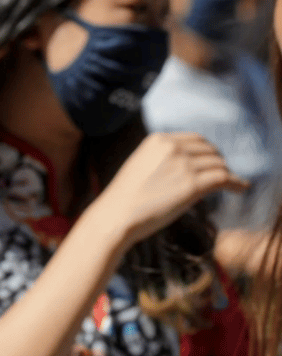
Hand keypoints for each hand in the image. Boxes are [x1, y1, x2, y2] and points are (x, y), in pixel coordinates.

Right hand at [89, 132, 247, 246]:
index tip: (212, 161)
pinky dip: (236, 183)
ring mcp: (184, 165)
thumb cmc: (123, 199)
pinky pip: (224, 178)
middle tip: (222, 175)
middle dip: (218, 162)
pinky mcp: (193, 184)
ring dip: (226, 175)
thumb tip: (187, 165)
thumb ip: (162, 159)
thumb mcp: (140, 166)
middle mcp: (172, 147)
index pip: (195, 139)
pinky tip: (241, 188)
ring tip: (231, 184)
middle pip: (210, 150)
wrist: (115, 216)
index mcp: (158, 140)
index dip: (208, 151)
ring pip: (218, 164)